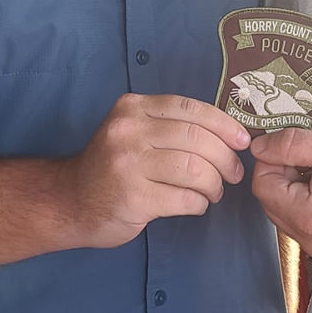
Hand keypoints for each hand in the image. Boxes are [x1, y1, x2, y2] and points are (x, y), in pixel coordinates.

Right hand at [69, 94, 249, 247]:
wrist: (69, 201)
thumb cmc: (112, 167)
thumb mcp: (133, 132)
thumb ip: (168, 125)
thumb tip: (228, 133)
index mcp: (132, 108)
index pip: (190, 109)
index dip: (224, 124)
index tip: (242, 140)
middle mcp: (128, 131)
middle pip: (197, 139)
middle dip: (225, 158)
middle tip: (233, 173)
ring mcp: (128, 164)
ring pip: (195, 169)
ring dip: (214, 184)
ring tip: (214, 191)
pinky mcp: (133, 197)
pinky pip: (184, 198)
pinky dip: (199, 203)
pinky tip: (195, 204)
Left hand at [250, 128, 311, 260]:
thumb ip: (292, 145)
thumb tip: (259, 147)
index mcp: (308, 218)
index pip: (262, 186)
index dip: (272, 160)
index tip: (293, 146)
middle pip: (273, 204)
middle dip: (284, 176)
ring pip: (290, 216)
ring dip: (298, 191)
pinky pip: (310, 227)